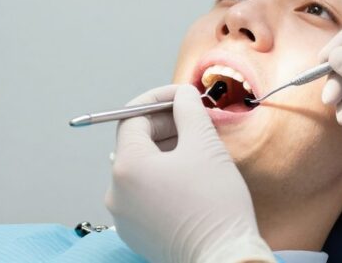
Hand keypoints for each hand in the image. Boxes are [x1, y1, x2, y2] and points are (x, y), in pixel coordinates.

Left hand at [106, 85, 274, 262]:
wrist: (224, 259)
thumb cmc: (216, 206)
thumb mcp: (205, 145)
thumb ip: (188, 110)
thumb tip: (182, 95)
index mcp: (126, 167)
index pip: (133, 117)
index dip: (159, 100)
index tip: (182, 97)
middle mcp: (116, 192)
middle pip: (136, 143)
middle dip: (166, 125)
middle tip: (196, 119)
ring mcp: (124, 216)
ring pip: (141, 168)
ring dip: (167, 150)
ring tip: (198, 147)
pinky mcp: (137, 232)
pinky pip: (144, 193)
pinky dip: (163, 177)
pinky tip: (191, 175)